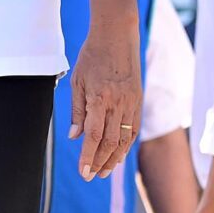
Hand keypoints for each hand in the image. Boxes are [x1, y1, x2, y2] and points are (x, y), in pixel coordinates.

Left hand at [68, 29, 141, 180]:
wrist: (117, 37)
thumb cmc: (92, 56)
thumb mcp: (77, 81)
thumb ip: (76, 111)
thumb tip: (75, 136)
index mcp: (99, 99)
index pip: (94, 136)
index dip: (88, 157)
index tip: (83, 172)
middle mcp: (118, 104)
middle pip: (111, 143)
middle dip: (100, 162)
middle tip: (91, 176)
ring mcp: (131, 103)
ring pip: (125, 139)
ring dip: (115, 158)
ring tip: (104, 171)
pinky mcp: (138, 101)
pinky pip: (133, 128)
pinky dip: (126, 144)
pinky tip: (119, 154)